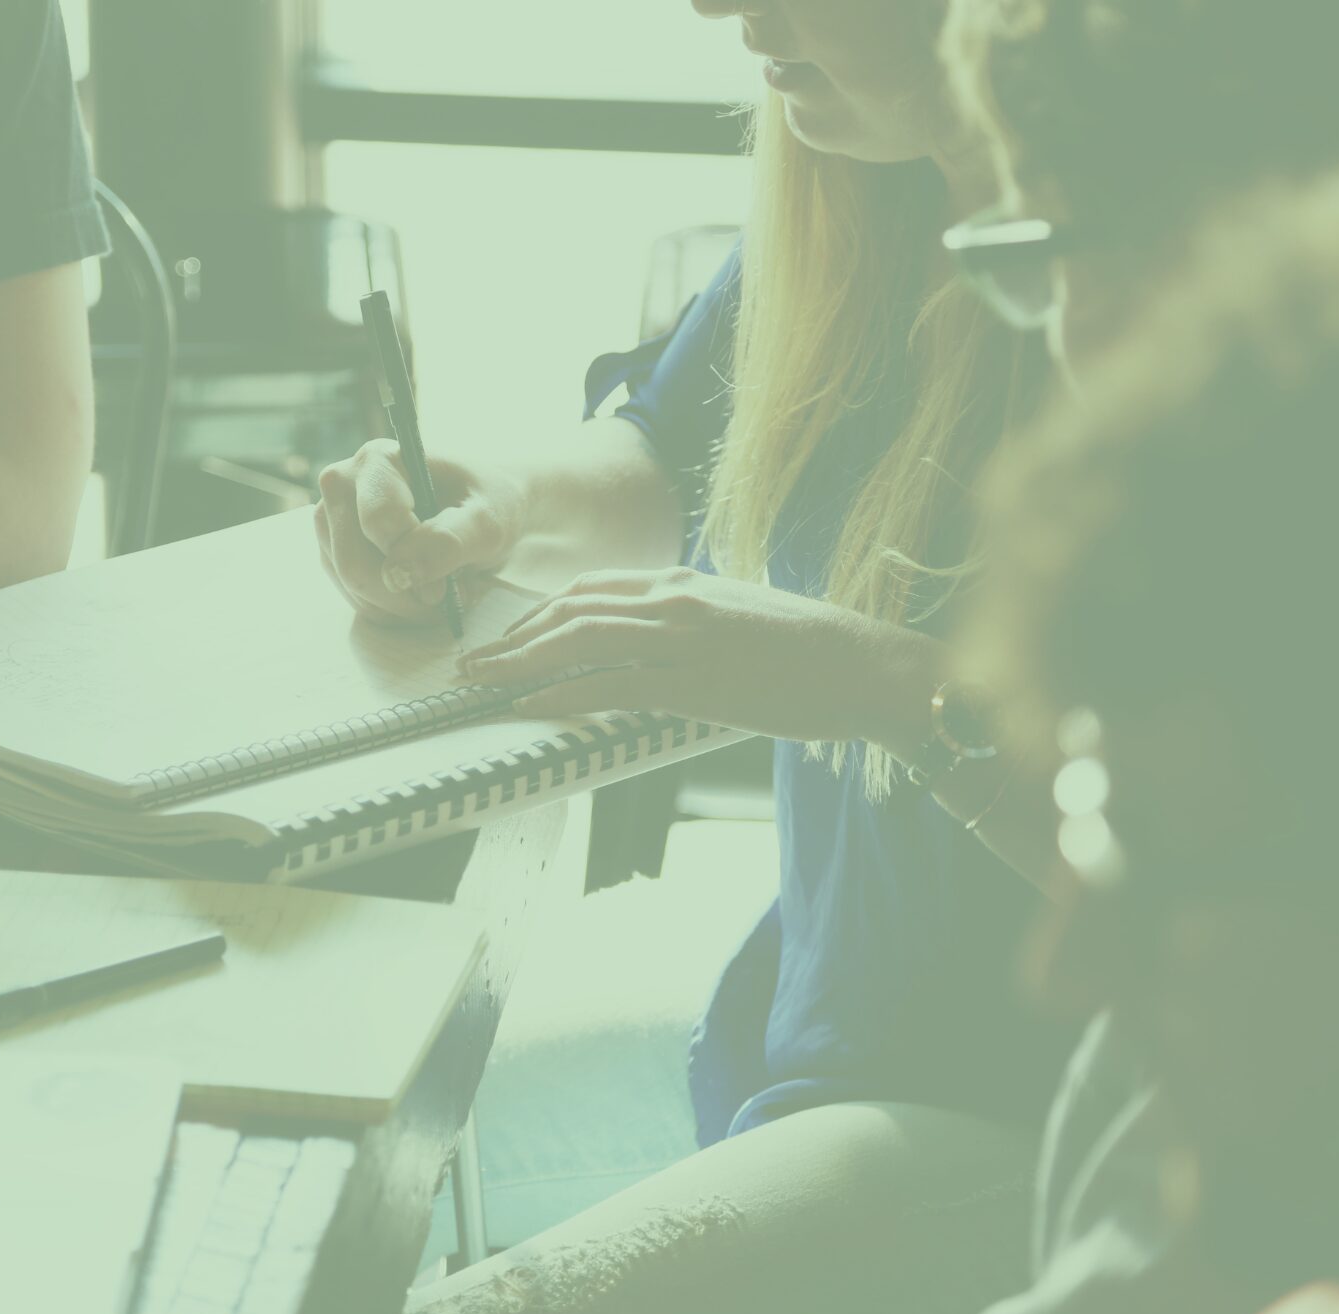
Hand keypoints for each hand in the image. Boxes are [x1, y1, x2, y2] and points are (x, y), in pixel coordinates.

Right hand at [314, 439, 528, 624]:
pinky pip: (356, 600)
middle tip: (448, 594)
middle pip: (355, 563)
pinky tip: (422, 594)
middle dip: (406, 594)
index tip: (452, 577)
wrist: (482, 511)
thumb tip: (400, 573)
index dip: (415, 559)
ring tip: (441, 590)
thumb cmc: (488, 505)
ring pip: (353, 588)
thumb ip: (449, 541)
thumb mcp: (488, 522)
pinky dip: (394, 610)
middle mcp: (343, 485)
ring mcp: (332, 522)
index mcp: (378, 460)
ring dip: (403, 605)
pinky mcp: (334, 554)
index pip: (378, 522)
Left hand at [456, 567, 935, 741]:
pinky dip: (562, 694)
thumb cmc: (810, 652)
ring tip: (481, 683)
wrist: (868, 665)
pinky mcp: (698, 681)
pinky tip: (529, 706)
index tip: (507, 637)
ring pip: (580, 640)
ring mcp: (685, 638)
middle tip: (471, 663)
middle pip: (572, 609)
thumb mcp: (738, 618)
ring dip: (520, 662)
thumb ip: (690, 623)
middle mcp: (676, 600)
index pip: (591, 589)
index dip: (539, 614)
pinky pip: (612, 685)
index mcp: (684, 583)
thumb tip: (652, 645)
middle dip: (513, 637)